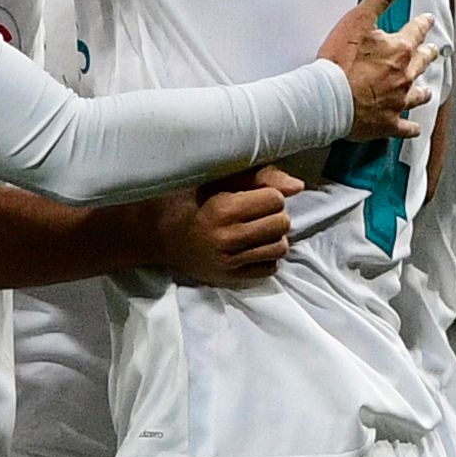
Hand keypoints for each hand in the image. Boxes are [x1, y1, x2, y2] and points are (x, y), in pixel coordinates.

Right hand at [159, 168, 302, 284]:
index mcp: (223, 209)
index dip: (269, 195)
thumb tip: (297, 187)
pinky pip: (270, 268)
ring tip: (255, 231)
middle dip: (274, 215)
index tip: (254, 196)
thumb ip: (259, 178)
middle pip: (282, 224)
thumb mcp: (218, 180)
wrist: (158, 235)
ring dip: (273, 237)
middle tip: (256, 214)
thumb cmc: (190, 200)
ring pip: (280, 248)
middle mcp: (228, 238)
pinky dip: (266, 257)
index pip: (276, 200)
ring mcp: (229, 262)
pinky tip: (251, 248)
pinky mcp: (230, 278)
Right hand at [320, 0, 435, 138]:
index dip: (421, 24)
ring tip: (427, 90)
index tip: (427, 20)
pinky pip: (405, 128)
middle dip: (428, 54)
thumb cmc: (339, 62)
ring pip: (418, 95)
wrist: (327, 98)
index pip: (415, 32)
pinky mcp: (387, 123)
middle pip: (421, 63)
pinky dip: (410, 128)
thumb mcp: (359, 20)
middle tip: (433, 50)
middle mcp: (404, 76)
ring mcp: (397, 101)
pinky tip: (414, 128)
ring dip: (423, 91)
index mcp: (398, 50)